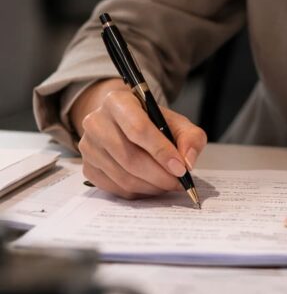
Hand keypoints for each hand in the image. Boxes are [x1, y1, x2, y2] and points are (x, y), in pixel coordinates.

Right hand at [73, 79, 207, 199]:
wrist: (123, 123)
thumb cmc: (151, 122)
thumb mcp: (175, 122)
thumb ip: (190, 137)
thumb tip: (188, 161)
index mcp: (117, 101)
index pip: (138, 129)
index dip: (161, 151)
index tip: (181, 168)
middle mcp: (96, 122)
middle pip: (130, 157)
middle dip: (159, 175)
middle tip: (178, 182)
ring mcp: (88, 147)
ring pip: (123, 176)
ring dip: (151, 186)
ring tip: (168, 184)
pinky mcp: (88, 168)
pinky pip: (115, 188)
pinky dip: (138, 192)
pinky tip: (152, 186)